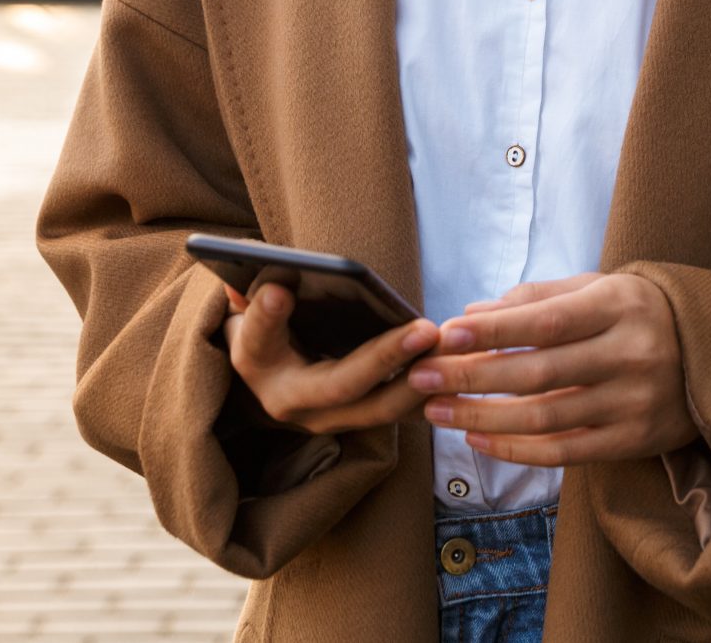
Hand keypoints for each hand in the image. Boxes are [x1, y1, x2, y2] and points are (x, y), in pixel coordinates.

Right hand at [220, 280, 440, 433]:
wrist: (273, 380)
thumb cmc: (264, 337)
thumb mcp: (249, 322)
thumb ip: (259, 308)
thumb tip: (274, 290)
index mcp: (266, 376)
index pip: (261, 344)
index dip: (269, 320)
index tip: (280, 291)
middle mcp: (301, 408)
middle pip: (347, 388)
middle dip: (388, 358)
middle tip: (425, 329)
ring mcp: (336, 419)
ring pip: (385, 408)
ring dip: (424, 379)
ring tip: (453, 345)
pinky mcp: (366, 419)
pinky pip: (405, 410)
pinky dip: (434, 389)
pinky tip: (461, 363)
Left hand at [404, 271, 697, 466]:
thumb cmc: (639, 313)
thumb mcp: (599, 288)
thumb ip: (537, 296)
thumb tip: (471, 314)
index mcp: (620, 306)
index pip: (547, 321)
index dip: (494, 329)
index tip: (445, 333)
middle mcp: (630, 354)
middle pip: (539, 372)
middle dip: (471, 376)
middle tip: (421, 378)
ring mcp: (634, 402)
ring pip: (545, 417)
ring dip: (482, 418)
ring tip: (436, 412)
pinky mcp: (633, 441)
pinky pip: (565, 452)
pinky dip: (516, 449)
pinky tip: (478, 441)